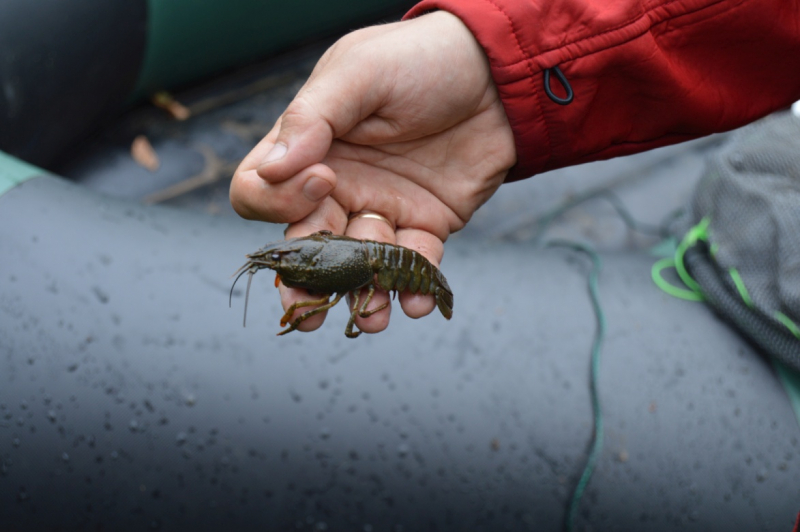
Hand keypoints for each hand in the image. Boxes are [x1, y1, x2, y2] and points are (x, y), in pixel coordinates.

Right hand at [230, 11, 515, 333]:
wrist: (497, 71)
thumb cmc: (420, 60)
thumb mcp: (359, 71)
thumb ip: (313, 117)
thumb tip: (273, 169)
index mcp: (309, 152)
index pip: (259, 193)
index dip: (277, 202)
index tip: (323, 180)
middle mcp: (338, 188)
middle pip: (305, 248)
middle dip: (306, 282)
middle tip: (311, 307)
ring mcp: (382, 210)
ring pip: (359, 269)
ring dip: (362, 297)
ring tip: (372, 314)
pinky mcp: (427, 225)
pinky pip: (414, 267)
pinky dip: (415, 289)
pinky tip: (418, 302)